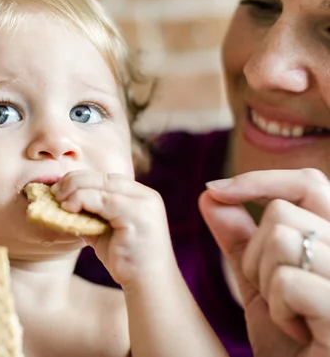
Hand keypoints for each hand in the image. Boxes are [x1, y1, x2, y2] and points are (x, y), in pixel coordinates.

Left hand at [52, 170, 174, 287]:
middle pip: (102, 177)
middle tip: (54, 191)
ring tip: (58, 200)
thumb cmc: (126, 260)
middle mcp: (144, 195)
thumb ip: (90, 215)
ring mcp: (143, 203)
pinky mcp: (137, 214)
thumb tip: (61, 205)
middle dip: (74, 181)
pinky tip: (68, 208)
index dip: (80, 179)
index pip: (105, 178)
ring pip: (101, 186)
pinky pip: (102, 200)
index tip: (59, 187)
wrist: (150, 285)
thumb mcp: (105, 231)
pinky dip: (81, 200)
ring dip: (75, 190)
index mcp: (139, 195)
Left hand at [200, 168, 329, 356]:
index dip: (260, 181)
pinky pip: (289, 282)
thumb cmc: (290, 342)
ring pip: (283, 241)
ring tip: (289, 315)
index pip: (310, 184)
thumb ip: (241, 238)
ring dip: (266, 282)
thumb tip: (211, 194)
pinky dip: (278, 310)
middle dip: (257, 253)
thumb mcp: (260, 282)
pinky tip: (299, 335)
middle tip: (274, 294)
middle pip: (283, 213)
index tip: (216, 190)